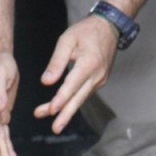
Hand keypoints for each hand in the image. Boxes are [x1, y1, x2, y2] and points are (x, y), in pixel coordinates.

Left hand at [34, 15, 117, 133]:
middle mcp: (96, 75)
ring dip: (66, 112)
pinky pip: (84, 95)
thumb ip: (56, 62)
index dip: (61, 98)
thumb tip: (46, 82)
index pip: (72, 85)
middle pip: (78, 99)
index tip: (51, 110)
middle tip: (55, 129)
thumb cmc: (86, 31)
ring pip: (80, 99)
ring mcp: (99, 80)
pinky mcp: (98, 82)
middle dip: (65, 115)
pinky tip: (62, 111)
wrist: (109, 27)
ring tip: (53, 125)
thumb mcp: (67, 40)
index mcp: (89, 63)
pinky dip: (73, 103)